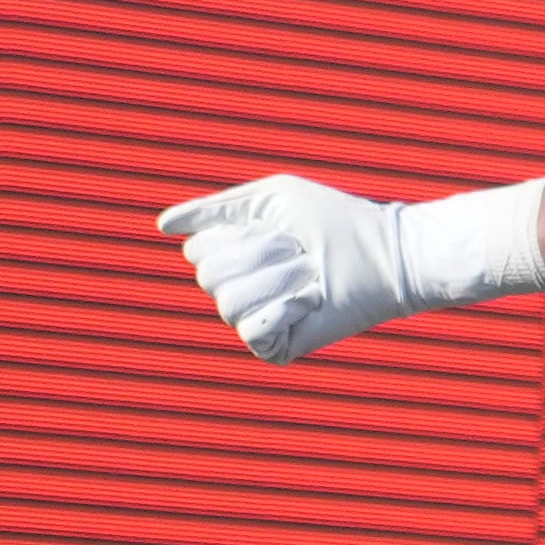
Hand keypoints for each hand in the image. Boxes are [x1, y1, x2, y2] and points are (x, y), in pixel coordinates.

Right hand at [158, 174, 543, 359]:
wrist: (381, 255)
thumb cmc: (333, 221)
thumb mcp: (271, 198)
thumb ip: (216, 209)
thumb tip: (162, 226)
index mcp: (234, 256)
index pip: (198, 251)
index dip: (238, 236)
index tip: (280, 231)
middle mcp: (240, 290)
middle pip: (208, 276)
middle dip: (260, 256)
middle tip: (299, 254)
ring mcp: (258, 320)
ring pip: (228, 303)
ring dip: (278, 280)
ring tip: (310, 276)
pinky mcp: (277, 347)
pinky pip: (252, 332)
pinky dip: (284, 310)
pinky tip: (309, 303)